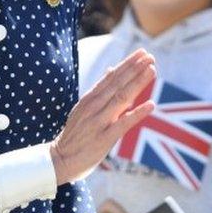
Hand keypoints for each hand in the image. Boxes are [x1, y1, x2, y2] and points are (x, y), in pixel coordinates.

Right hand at [51, 49, 155, 183]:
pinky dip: (137, 113)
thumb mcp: (83, 107)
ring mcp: (99, 122)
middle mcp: (94, 107)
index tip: (142, 53)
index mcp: (90, 99)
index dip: (127, 64)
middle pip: (118, 83)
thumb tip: (110, 70)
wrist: (59, 160)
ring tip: (152, 70)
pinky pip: (123, 124)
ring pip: (121, 98)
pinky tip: (151, 105)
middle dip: (135, 68)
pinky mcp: (105, 139)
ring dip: (138, 83)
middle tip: (150, 56)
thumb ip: (99, 91)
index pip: (111, 77)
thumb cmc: (75, 134)